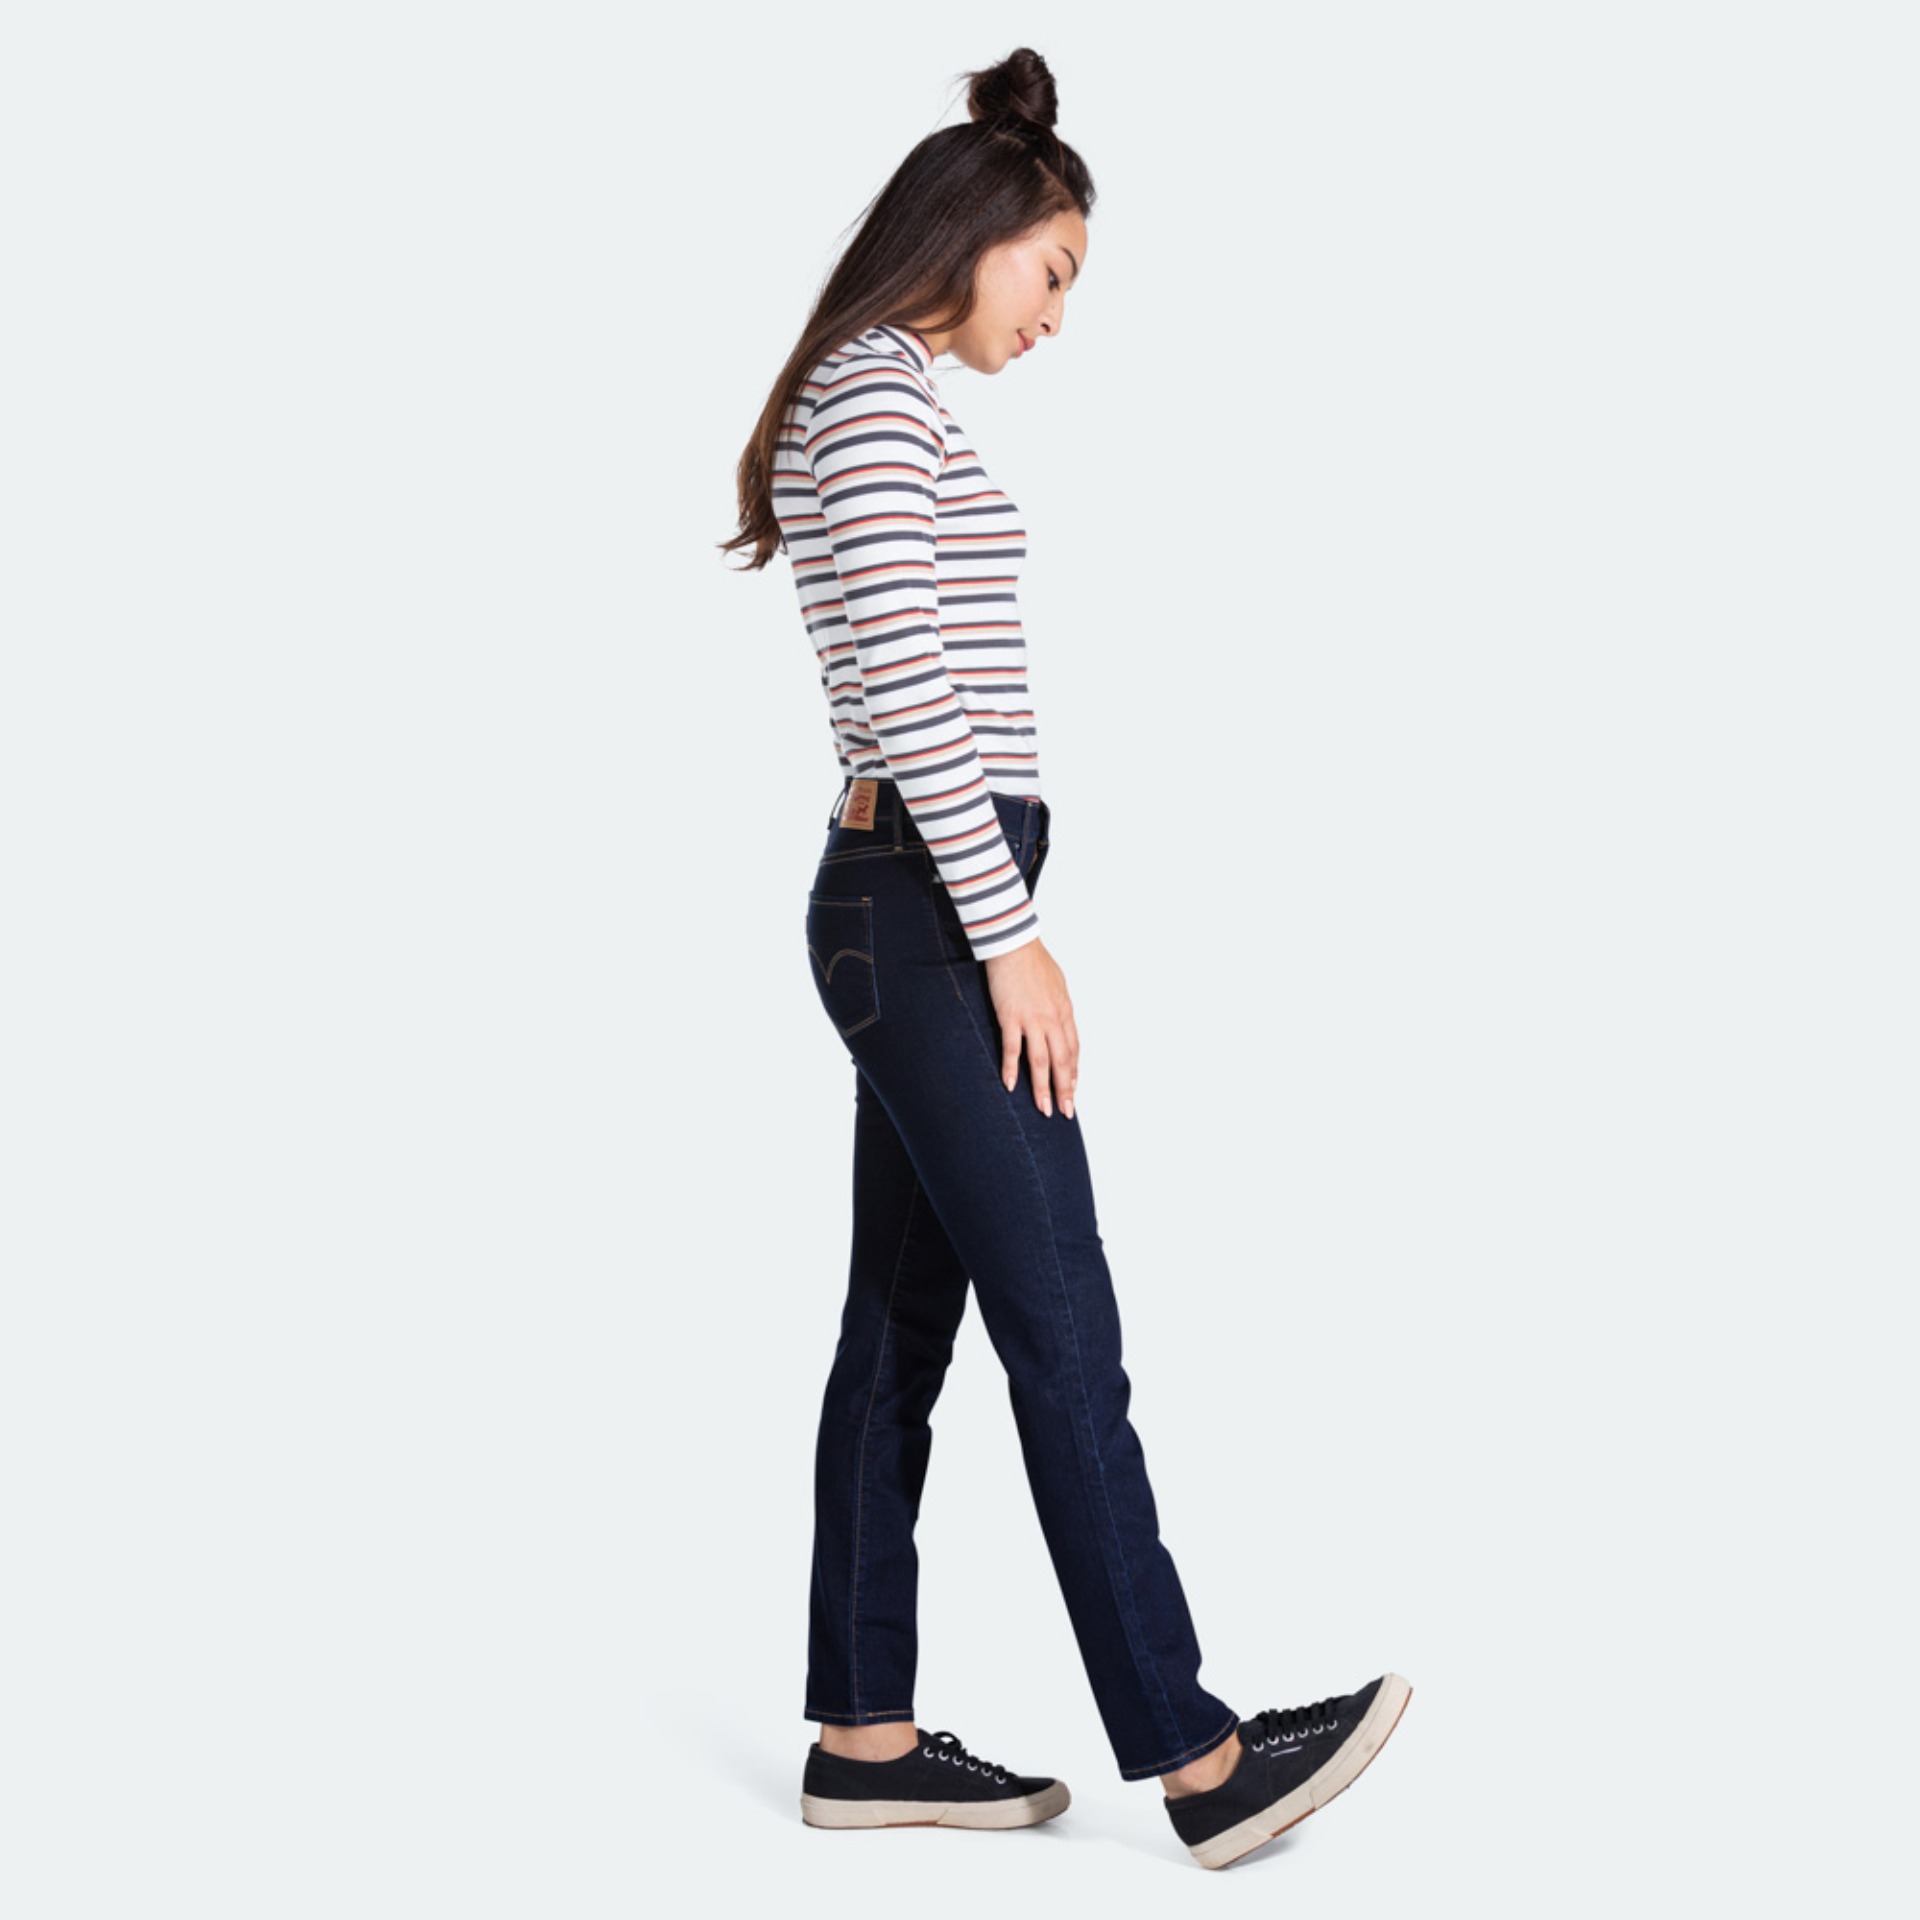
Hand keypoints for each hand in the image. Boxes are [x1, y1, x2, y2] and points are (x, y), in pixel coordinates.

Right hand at [983, 937, 1078, 1117]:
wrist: (1014, 944)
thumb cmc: (1033, 961)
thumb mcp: (1057, 985)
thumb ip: (1058, 1008)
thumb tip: (1059, 1023)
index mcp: (1065, 1011)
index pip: (1073, 1049)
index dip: (1073, 1073)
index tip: (1072, 1090)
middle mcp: (1053, 1019)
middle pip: (1062, 1061)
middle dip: (1065, 1089)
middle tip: (1065, 1111)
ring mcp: (1032, 1019)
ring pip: (1041, 1061)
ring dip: (1042, 1087)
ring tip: (1044, 1108)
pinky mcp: (1011, 1017)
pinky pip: (1012, 1049)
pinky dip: (1011, 1069)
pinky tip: (1011, 1085)